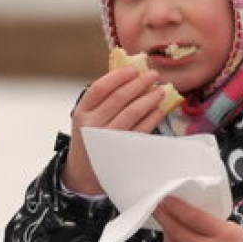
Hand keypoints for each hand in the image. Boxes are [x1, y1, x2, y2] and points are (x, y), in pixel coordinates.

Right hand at [61, 65, 166, 194]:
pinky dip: (153, 117)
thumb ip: (103, 98)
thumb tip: (131, 74)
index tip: (134, 68)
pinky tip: (160, 109)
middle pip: (119, 98)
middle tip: (154, 75)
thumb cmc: (90, 137)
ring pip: (132, 112)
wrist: (84, 172)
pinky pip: (141, 129)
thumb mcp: (87, 117)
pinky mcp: (122, 150)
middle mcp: (92, 125)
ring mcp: (107, 139)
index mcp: (81, 112)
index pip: (100, 88)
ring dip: (149, 98)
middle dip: (139, 84)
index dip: (118, 76)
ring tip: (161, 90)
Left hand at [152, 196, 242, 241]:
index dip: (175, 207)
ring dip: (167, 233)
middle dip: (164, 217)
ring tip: (166, 224)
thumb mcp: (231, 227)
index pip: (192, 217)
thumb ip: (208, 221)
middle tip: (158, 208)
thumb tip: (184, 210)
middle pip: (178, 231)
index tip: (165, 200)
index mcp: (223, 235)